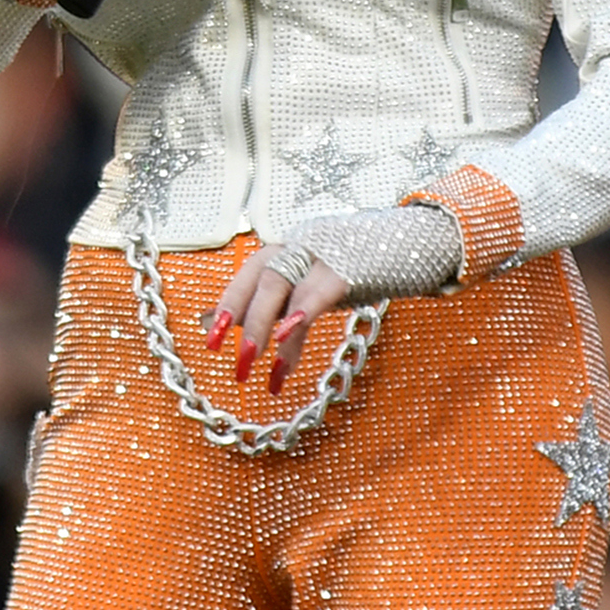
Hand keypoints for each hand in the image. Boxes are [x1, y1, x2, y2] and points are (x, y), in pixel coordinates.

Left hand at [207, 245, 352, 396]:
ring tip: (261, 363)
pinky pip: (319, 293)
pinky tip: (289, 348)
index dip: (228, 306)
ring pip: (282, 285)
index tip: (212, 342)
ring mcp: (322, 257)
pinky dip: (300, 317)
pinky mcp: (349, 271)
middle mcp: (298, 249)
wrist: (397, 247)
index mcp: (285, 251)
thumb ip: (265, 303)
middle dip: (247, 321)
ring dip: (266, 324)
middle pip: (264, 280)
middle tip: (240, 361)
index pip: (248, 275)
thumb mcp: (302, 286)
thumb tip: (212, 321)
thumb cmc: (345, 270)